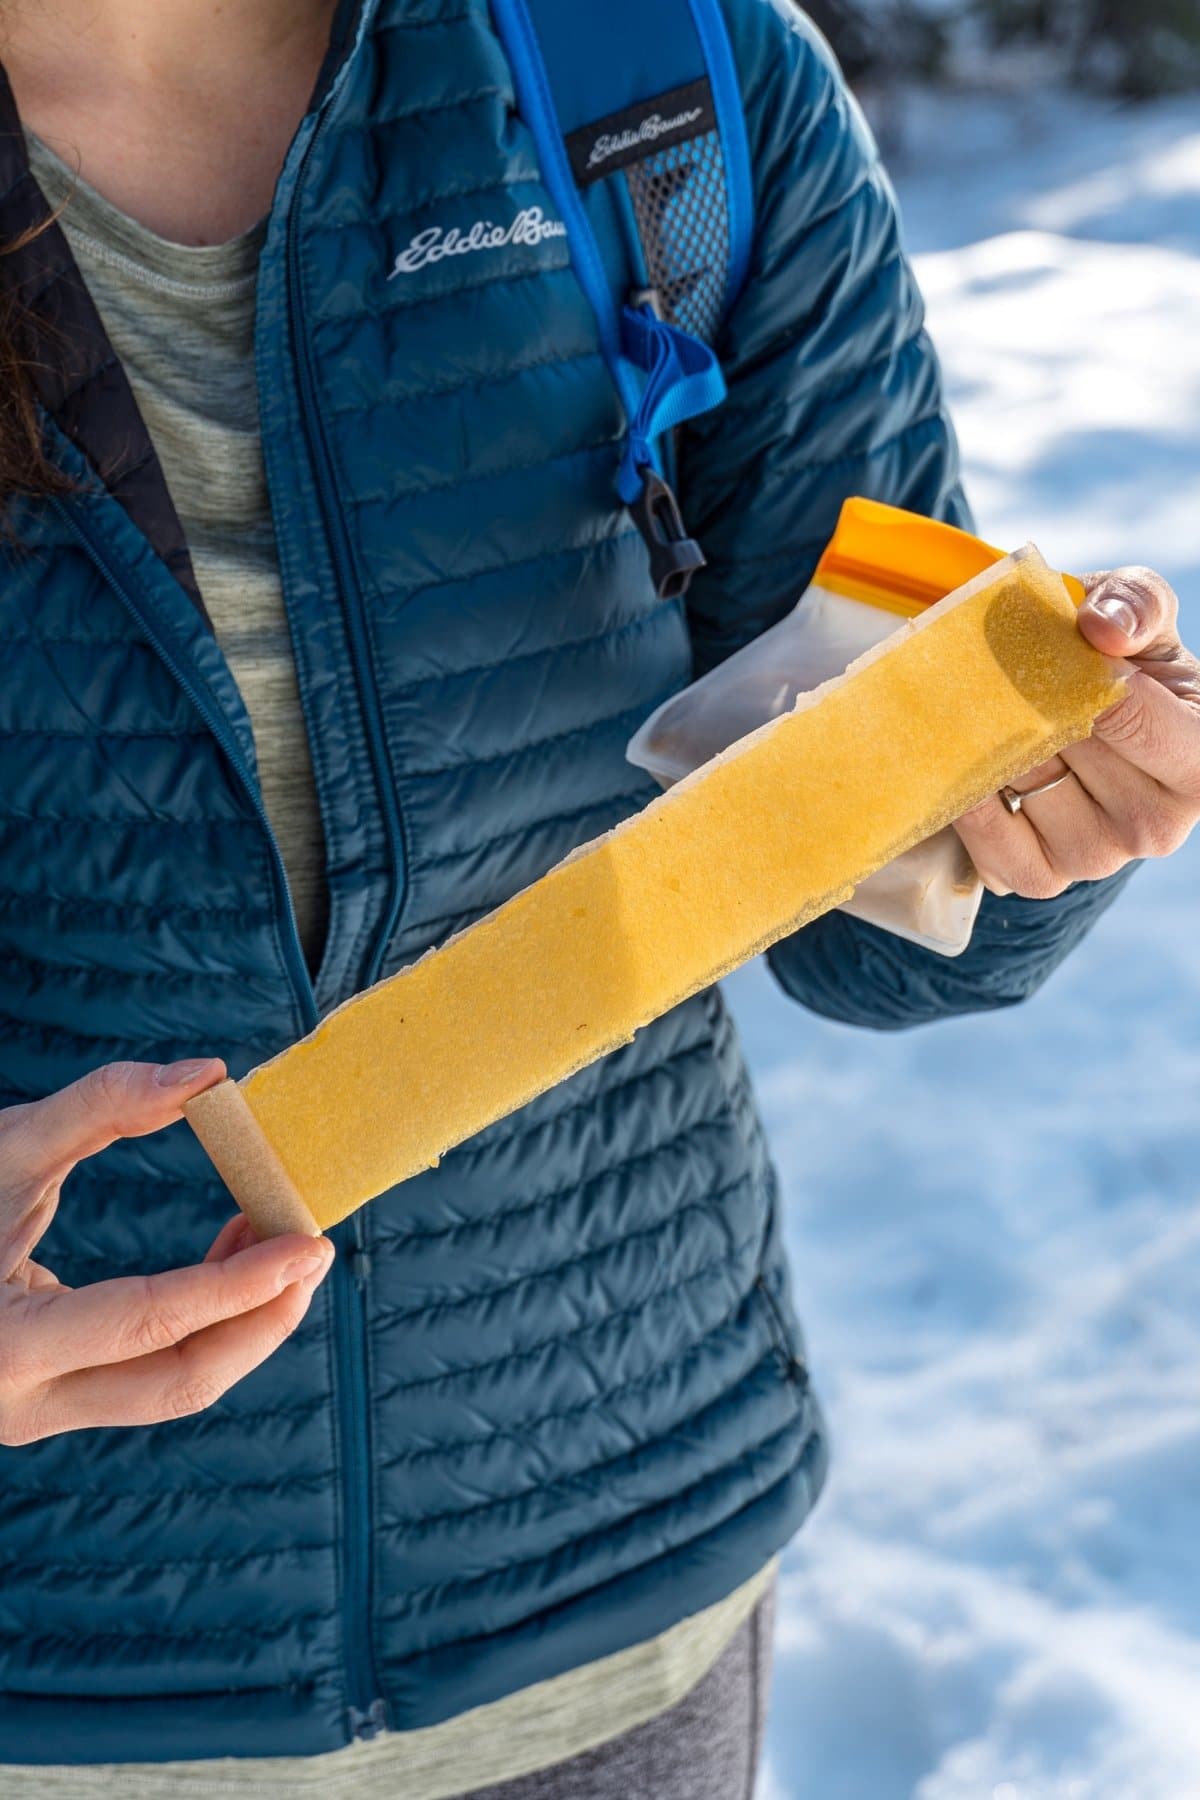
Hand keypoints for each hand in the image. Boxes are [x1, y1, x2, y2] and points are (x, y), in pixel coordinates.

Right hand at [0, 1057, 333, 1444]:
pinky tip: (230, 1256)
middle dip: (261, 1319)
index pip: (149, 1325)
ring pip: (168, 1388)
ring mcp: (34, 1412)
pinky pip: (147, 1374)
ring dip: (238, 1319)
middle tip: (315, 1248)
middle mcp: (18, 1401)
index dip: (239, 1286)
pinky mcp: (50, 1402)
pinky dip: (200, 1320)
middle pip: (176, 1383)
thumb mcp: (3, 1144)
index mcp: (0, 1344)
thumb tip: (211, 1075)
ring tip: (277, 1236)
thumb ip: (103, 1106)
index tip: (312, 1243)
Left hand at [954, 567, 1199, 897]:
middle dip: (1029, 699)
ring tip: (985, 704)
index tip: (1065, 652)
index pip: (1135, 721)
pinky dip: (969, 792)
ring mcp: (1098, 856)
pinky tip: (966, 757)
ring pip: (1026, 786)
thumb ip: (1136, 603)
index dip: (1092, 684)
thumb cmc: (1116, 658)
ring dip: (992, 739)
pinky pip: (990, 838)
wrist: (1070, 712)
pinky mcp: (1041, 877)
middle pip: (1070, 749)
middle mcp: (1157, 824)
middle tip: (1000, 665)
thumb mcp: (1138, 610)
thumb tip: (1104, 629)